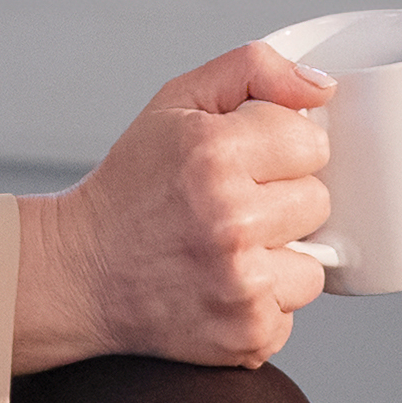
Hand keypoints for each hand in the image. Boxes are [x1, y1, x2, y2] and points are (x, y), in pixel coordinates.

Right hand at [12, 45, 337, 370]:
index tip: (240, 164)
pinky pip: (294, 311)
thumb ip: (254, 69)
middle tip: (227, 209)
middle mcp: (230, 219)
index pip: (311, 141)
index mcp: (214, 153)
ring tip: (225, 252)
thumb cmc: (132, 186)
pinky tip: (218, 288)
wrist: (79, 272)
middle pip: (318, 201)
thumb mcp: (178, 102)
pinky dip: (263, 304)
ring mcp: (241, 283)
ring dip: (278, 259)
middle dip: (280, 202)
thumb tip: (323, 88)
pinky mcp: (248, 333)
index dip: (277, 150)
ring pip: (315, 263)